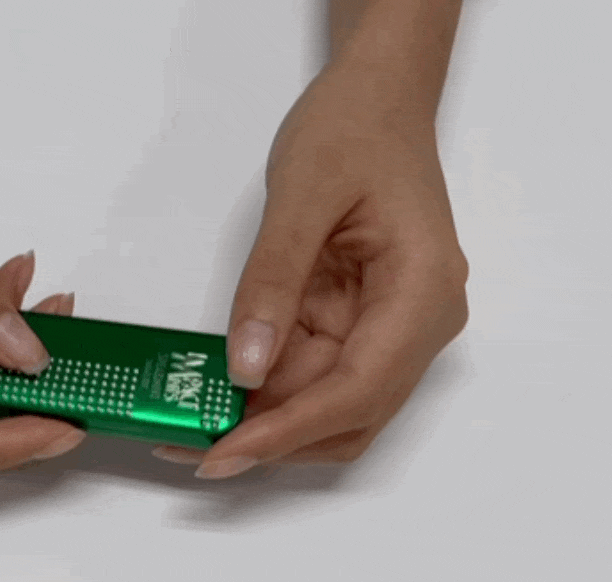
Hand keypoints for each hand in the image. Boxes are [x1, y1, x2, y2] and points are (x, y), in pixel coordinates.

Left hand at [154, 67, 469, 477]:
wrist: (377, 99)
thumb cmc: (353, 128)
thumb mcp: (301, 194)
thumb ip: (272, 280)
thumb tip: (247, 366)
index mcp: (422, 292)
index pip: (358, 389)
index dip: (288, 431)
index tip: (223, 452)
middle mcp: (418, 324)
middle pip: (347, 415)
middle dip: (270, 439)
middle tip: (189, 446)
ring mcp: (391, 329)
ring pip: (329, 406)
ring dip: (264, 422)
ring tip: (189, 422)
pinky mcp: (361, 325)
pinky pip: (313, 374)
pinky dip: (265, 389)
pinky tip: (215, 389)